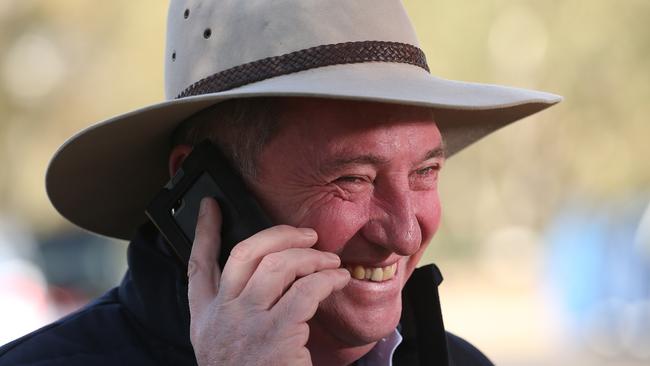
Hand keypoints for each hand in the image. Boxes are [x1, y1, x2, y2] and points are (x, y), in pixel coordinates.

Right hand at [188, 197, 349, 365]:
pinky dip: (327, 279)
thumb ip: (236, 312)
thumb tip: (270, 274)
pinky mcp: (276, 336)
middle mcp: (221, 317)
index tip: (210, 205)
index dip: (202, 231)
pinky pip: (306, 290)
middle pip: (243, 253)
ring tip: (330, 262)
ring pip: (278, 266)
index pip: (196, 265)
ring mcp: (247, 325)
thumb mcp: (226, 346)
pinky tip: (338, 280)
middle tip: (306, 235)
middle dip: (279, 234)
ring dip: (311, 257)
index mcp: (205, 320)